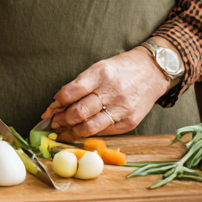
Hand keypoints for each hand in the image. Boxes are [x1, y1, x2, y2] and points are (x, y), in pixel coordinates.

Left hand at [46, 47, 171, 141]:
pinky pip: (104, 131)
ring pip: (90, 126)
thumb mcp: (98, 69)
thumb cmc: (121, 69)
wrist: (153, 72)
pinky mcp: (130, 122)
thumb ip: (78, 86)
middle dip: (62, 120)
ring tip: (63, 130)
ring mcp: (122, 108)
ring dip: (73, 130)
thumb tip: (57, 104)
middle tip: (53, 123)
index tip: (49, 110)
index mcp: (101, 74)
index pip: (71, 92)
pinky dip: (90, 133)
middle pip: (79, 111)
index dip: (56, 103)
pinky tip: (81, 131)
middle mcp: (112, 91)